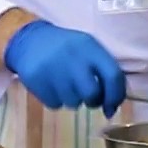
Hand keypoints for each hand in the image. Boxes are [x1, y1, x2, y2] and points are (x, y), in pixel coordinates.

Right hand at [2, 20, 126, 115]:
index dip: (116, 96)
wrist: (30, 40)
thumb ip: (104, 73)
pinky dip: (56, 100)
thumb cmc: (66, 49)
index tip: (112, 106)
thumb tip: (112, 108)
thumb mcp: (87, 50)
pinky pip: (54, 104)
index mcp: (89, 46)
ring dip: (73, 99)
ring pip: (73, 102)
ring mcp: (52, 68)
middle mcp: (72, 57)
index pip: (113, 75)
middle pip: (92, 94)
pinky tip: (52, 86)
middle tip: (88, 97)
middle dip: (93, 101)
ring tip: (66, 85)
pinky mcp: (36, 79)